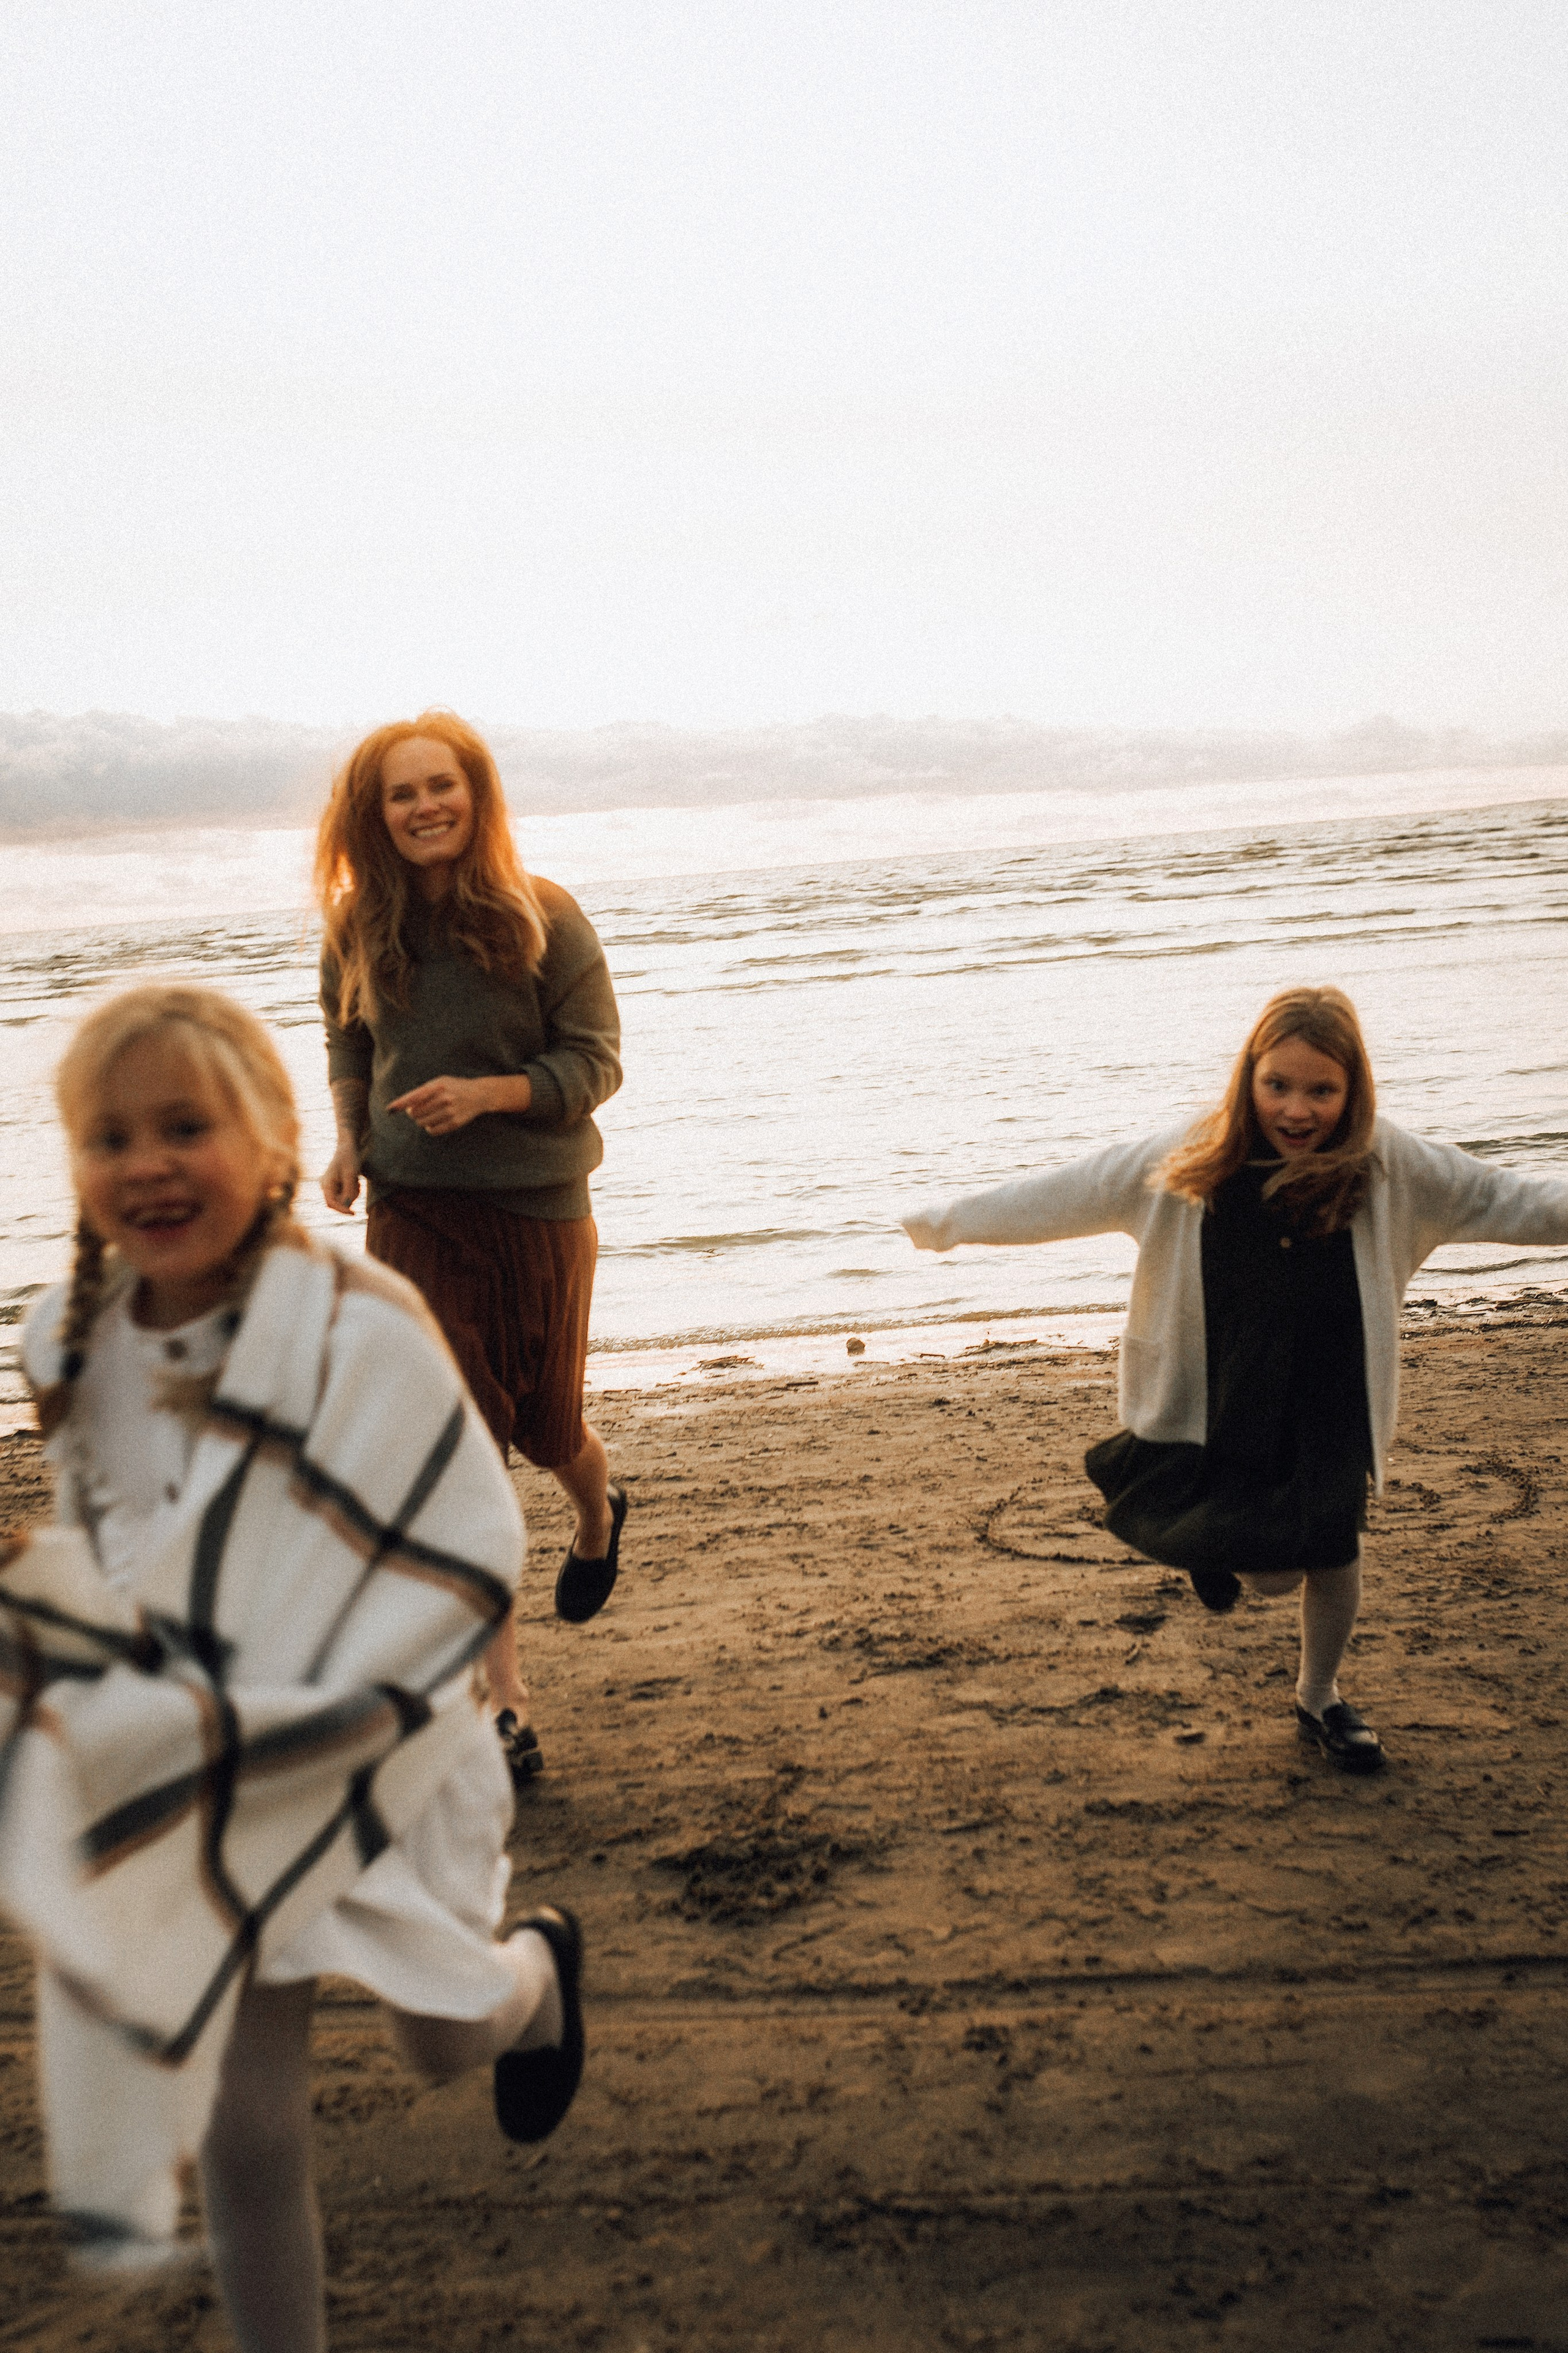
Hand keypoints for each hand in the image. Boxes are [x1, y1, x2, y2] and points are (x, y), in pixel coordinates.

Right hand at [321, 1140, 361, 1213]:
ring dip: (353, 1194)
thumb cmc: (349, 1158)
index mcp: (326, 1183)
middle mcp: (325, 1186)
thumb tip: (348, 1204)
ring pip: (343, 1199)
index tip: (354, 1213)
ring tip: (357, 1181)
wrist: (348, 1146)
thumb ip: (349, 1190)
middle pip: (338, 1202)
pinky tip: (355, 1181)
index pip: (332, 1203)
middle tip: (358, 1185)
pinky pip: (344, 1194)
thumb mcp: (351, 1174)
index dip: (342, 1210)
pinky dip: (352, 1191)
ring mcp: (330, 1186)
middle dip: (350, 1198)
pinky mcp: (336, 1185)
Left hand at [388, 1074, 511, 1135]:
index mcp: (437, 1086)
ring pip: (422, 1123)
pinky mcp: (454, 1123)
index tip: (390, 1110)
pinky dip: (429, 1128)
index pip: (414, 1097)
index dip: (400, 1104)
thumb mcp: (440, 1082)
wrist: (479, 1094)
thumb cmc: (454, 1087)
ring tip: (429, 1115)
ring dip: (421, 1121)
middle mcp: (443, 1099)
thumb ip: (423, 1091)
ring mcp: (449, 1112)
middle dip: (413, 1113)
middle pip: (415, 1113)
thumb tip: (406, 1107)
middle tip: (419, 1110)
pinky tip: (434, 1122)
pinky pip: (432, 1130)